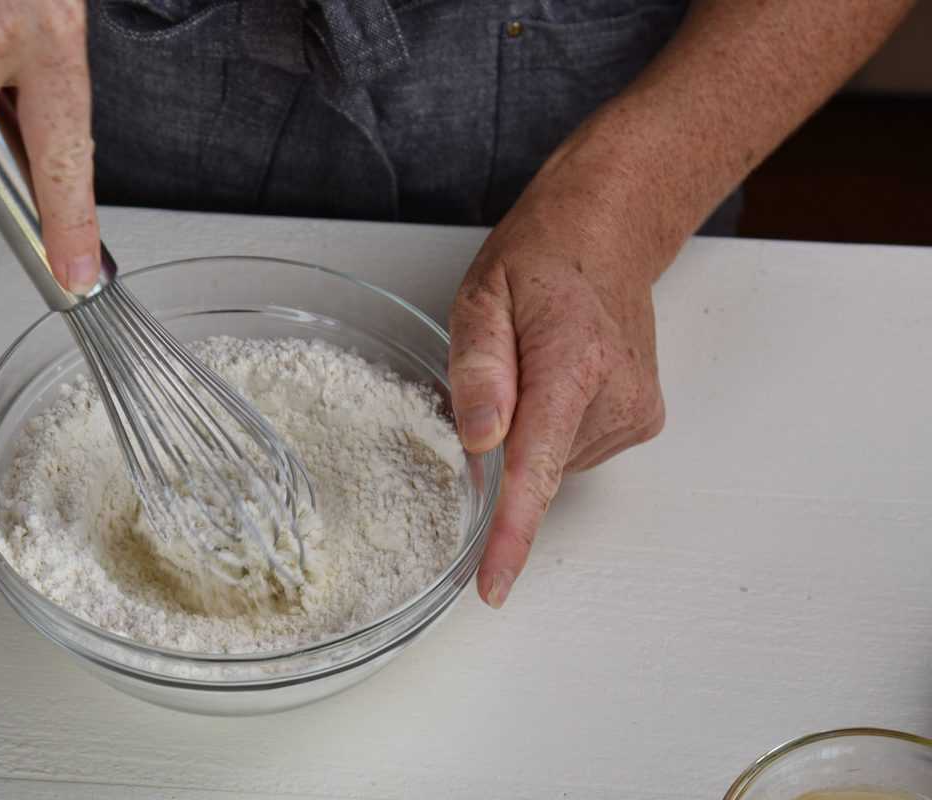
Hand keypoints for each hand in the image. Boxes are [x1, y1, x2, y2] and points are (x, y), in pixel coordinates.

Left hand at [449, 174, 666, 608]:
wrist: (609, 236)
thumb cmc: (540, 261)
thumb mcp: (480, 298)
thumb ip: (477, 370)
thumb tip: (480, 442)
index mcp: (570, 363)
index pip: (535, 468)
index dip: (511, 533)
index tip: (494, 585)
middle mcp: (616, 395)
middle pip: (533, 466)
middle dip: (501, 442)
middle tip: (503, 371)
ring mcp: (636, 412)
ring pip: (554, 463)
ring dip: (531, 432)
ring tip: (538, 367)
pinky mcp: (644, 421)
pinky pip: (576, 451)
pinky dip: (556, 430)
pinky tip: (563, 381)